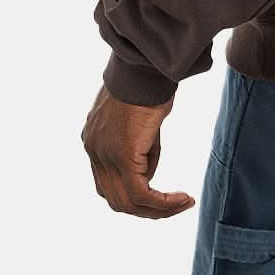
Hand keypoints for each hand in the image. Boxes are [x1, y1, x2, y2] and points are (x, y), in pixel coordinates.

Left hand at [81, 83, 194, 217]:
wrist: (147, 64)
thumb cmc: (149, 82)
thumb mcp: (139, 118)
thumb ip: (139, 145)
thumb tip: (147, 174)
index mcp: (94, 140)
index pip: (107, 183)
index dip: (133, 194)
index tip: (160, 194)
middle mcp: (93, 150)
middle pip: (115, 198)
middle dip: (147, 208)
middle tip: (174, 205)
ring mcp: (104, 153)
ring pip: (127, 202)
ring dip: (157, 209)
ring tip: (182, 203)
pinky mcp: (122, 154)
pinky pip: (141, 193)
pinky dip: (162, 202)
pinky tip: (181, 199)